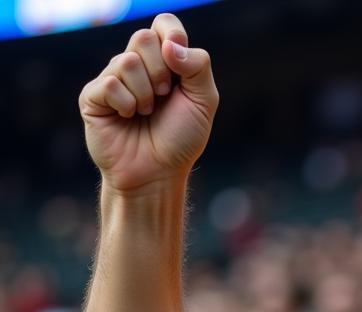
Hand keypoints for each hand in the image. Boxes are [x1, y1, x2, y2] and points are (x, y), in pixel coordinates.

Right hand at [79, 13, 218, 193]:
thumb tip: (170, 44)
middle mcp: (137, 65)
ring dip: (146, 94)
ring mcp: (113, 78)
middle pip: (144, 38)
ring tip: (146, 113)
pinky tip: (127, 118)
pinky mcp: (93, 95)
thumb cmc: (181, 140)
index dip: (172, 34)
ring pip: (127, 62)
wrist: (159, 173)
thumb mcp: (203, 103)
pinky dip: (126, 105)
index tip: (178, 62)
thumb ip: (198, 66)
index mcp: (164, 62)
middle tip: (164, 97)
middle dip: (161, 73)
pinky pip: (110, 84)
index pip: (164, 24)